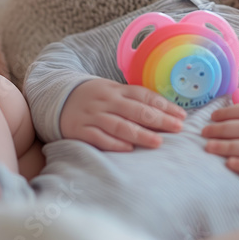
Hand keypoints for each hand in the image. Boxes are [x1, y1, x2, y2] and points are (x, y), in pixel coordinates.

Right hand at [59, 78, 185, 151]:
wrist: (57, 98)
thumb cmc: (95, 97)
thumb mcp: (113, 91)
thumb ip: (135, 100)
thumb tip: (165, 111)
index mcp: (116, 89)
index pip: (144, 96)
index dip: (164, 105)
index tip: (181, 116)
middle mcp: (106, 101)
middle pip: (136, 111)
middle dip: (159, 120)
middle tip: (177, 128)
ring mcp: (92, 116)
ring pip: (119, 125)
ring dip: (140, 134)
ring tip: (158, 142)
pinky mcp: (80, 131)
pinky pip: (98, 138)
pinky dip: (114, 144)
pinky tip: (128, 149)